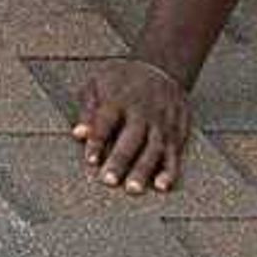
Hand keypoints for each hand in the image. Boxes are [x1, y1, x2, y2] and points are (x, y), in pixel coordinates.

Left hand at [72, 59, 190, 193]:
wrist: (162, 67)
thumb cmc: (122, 80)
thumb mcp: (98, 83)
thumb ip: (88, 110)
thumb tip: (79, 134)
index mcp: (119, 98)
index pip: (106, 122)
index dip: (98, 141)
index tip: (91, 160)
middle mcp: (142, 111)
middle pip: (132, 138)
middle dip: (120, 160)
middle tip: (109, 180)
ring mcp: (162, 122)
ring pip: (154, 148)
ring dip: (144, 170)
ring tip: (132, 189)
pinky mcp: (177, 131)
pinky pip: (174, 153)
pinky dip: (170, 171)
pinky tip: (162, 186)